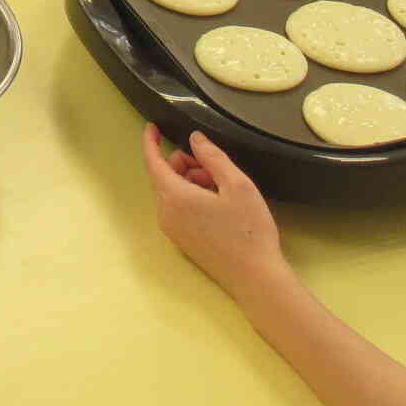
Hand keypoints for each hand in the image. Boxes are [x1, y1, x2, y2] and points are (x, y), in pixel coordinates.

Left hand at [140, 124, 291, 302]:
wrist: (255, 278)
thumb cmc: (248, 230)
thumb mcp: (236, 184)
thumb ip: (212, 157)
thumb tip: (194, 139)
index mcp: (174, 197)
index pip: (153, 162)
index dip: (150, 142)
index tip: (151, 127)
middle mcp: (166, 214)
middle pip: (165, 176)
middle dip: (186, 164)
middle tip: (216, 170)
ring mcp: (172, 231)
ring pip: (173, 193)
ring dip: (191, 182)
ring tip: (222, 190)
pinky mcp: (182, 242)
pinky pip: (178, 209)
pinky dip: (192, 198)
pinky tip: (218, 205)